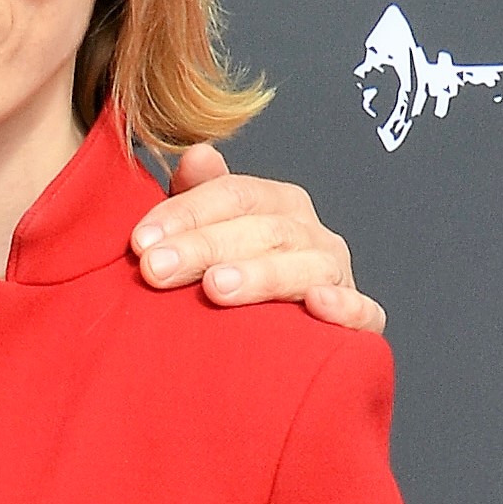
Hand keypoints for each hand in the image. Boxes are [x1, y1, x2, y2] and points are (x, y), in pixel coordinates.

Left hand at [132, 143, 383, 334]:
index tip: (140, 242)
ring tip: (215, 288)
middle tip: (155, 270)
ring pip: (305, 266)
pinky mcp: (359, 321)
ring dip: (261, 275)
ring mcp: (335, 276)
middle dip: (204, 247)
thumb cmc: (231, 282)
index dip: (186, 213)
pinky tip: (315, 305)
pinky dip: (344, 307)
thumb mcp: (208, 237)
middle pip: (262, 229)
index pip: (234, 195)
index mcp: (278, 205)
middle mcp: (311, 234)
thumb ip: (199, 198)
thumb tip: (197, 154)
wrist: (274, 349)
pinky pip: (362, 312)